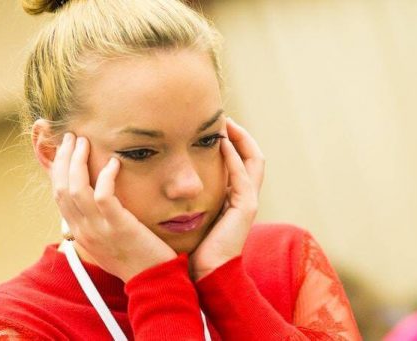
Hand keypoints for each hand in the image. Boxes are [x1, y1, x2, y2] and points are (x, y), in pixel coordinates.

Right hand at [52, 132, 176, 281]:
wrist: (153, 282)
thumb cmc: (136, 259)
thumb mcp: (108, 240)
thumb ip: (98, 222)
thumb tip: (96, 202)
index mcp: (79, 232)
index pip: (58, 195)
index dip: (58, 169)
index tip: (65, 149)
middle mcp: (83, 230)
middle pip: (61, 188)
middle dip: (64, 158)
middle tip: (72, 136)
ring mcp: (98, 229)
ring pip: (76, 189)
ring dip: (79, 161)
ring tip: (85, 142)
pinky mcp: (118, 227)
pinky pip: (103, 196)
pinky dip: (106, 176)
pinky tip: (115, 162)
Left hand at [191, 118, 264, 279]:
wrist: (205, 274)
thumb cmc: (193, 249)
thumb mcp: (190, 218)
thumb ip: (185, 200)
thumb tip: (162, 184)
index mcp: (234, 200)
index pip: (240, 163)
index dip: (232, 143)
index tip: (214, 128)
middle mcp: (246, 197)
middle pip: (253, 157)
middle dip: (241, 135)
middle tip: (224, 117)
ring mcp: (249, 201)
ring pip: (253, 160)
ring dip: (240, 138)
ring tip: (225, 122)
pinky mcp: (246, 206)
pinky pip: (243, 173)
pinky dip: (233, 156)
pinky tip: (220, 142)